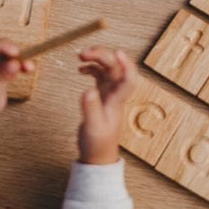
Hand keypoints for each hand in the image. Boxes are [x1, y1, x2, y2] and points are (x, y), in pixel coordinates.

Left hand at [0, 38, 34, 134]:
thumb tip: (14, 63)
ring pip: (4, 54)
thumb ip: (2, 78)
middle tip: (27, 62)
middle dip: (14, 51)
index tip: (17, 53)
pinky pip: (7, 62)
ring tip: (29, 68)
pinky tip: (26, 69)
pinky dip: (17, 64)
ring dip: (18, 58)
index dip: (4, 46)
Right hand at [77, 46, 136, 164]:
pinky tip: (80, 69)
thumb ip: (91, 109)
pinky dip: (91, 68)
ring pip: (107, 68)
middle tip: (83, 53)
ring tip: (80, 56)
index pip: (128, 78)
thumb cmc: (98, 145)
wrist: (98, 156)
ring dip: (96, 58)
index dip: (126, 64)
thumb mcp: (92, 128)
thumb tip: (88, 90)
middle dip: (102, 55)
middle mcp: (115, 94)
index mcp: (117, 101)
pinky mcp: (101, 95)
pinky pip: (99, 75)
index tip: (116, 52)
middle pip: (115, 67)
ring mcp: (109, 93)